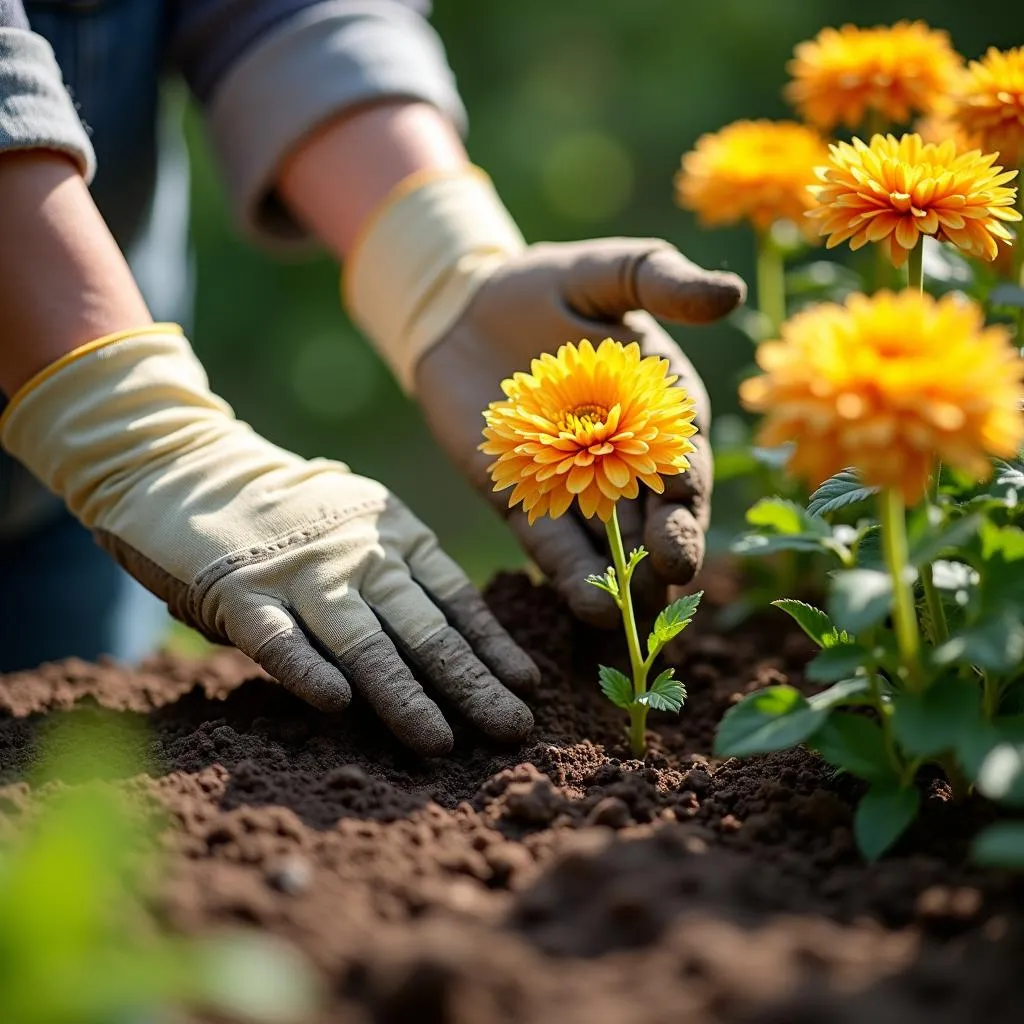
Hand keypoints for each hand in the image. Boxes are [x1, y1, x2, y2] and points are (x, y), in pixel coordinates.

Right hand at [0, 327, 535, 754]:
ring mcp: (301, 571)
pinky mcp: (241, 591)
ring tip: (440, 741)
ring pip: (364, 641)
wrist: (192, 467)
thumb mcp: (362, 526)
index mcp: (395, 534)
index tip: (526, 687)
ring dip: (405, 694)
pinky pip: (280, 638)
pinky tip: (338, 705)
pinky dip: (307, 669)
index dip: (493, 646)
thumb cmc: (293, 515)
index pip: (457, 599)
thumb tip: (466, 650)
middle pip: (425, 628)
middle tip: (512, 730)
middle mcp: (358, 553)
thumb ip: (401, 577)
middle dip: (472, 684)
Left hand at [414, 238, 744, 626]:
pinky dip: (570, 577)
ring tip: (629, 617)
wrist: (463, 307)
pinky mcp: (524, 501)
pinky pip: (553, 545)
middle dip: (663, 551)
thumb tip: (731, 293)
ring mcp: (574, 487)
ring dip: (623, 582)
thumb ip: (662, 284)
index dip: (686, 505)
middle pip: (654, 518)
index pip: (682, 467)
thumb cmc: (545, 283)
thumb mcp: (607, 272)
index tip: (682, 539)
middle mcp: (625, 459)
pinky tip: (585, 609)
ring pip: (609, 545)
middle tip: (667, 580)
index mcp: (659, 413)